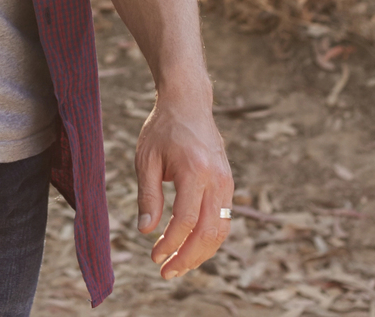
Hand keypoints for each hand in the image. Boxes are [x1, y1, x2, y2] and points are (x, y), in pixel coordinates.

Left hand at [135, 85, 233, 278]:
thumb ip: (148, 195)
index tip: (154, 257)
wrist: (189, 102)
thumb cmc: (163, 128)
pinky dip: (208, 239)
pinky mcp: (228, 184)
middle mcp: (217, 178)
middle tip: (166, 272)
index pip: (186, 220)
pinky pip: (223, 220)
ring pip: (220, 230)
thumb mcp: (146, 159)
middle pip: (208, 232)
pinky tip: (190, 247)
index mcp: (195, 170)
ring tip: (178, 266)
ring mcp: (227, 182)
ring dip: (200, 253)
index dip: (170, 244)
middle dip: (187, 258)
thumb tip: (146, 231)